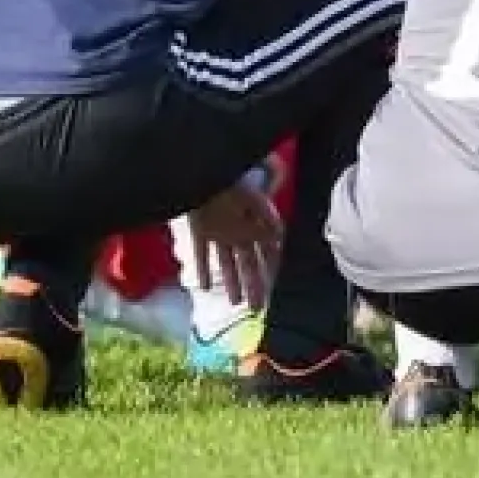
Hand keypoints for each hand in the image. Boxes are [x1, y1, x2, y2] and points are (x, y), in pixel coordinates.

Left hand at [184, 183, 282, 307]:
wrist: (198, 170)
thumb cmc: (230, 177)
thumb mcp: (252, 196)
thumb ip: (266, 216)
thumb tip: (279, 236)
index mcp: (255, 218)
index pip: (267, 246)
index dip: (272, 264)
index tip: (279, 284)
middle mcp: (238, 228)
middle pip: (248, 261)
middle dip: (254, 283)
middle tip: (258, 307)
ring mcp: (218, 230)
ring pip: (227, 261)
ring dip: (231, 281)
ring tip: (235, 303)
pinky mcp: (199, 230)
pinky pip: (200, 253)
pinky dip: (202, 269)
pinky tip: (202, 287)